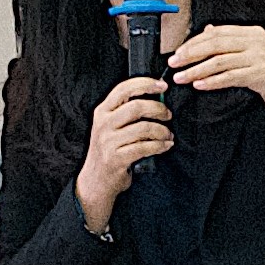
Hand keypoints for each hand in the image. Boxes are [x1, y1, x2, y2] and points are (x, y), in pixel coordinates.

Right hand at [76, 76, 173, 223]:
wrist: (96, 180)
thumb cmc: (110, 149)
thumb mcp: (111, 126)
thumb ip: (127, 111)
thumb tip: (158, 97)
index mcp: (102, 111)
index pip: (123, 89)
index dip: (145, 84)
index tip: (162, 86)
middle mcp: (103, 124)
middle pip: (137, 107)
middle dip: (159, 109)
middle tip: (168, 115)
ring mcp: (108, 142)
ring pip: (144, 128)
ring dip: (163, 131)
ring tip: (168, 135)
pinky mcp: (116, 158)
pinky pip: (145, 147)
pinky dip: (161, 145)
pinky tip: (166, 145)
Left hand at [168, 24, 264, 124]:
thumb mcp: (256, 54)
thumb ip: (233, 42)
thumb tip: (207, 31)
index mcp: (254, 33)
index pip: (217, 33)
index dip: (194, 42)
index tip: (179, 52)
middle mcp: (257, 42)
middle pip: (215, 44)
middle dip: (190, 54)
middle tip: (174, 63)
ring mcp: (261, 57)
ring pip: (220, 61)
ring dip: (196, 70)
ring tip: (181, 78)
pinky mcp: (262, 75)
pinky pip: (231, 77)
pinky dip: (213, 81)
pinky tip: (200, 85)